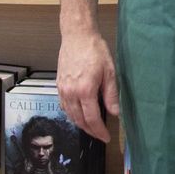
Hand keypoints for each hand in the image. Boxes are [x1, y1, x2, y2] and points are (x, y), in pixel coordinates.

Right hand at [58, 26, 120, 140]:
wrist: (77, 36)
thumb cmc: (95, 50)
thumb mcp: (110, 72)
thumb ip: (111, 95)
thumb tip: (115, 113)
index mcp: (85, 90)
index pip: (92, 119)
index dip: (99, 131)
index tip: (106, 137)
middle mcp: (71, 93)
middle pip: (79, 120)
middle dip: (91, 131)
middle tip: (100, 135)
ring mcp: (63, 90)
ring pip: (70, 115)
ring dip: (81, 124)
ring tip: (92, 128)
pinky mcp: (58, 86)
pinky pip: (64, 107)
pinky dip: (72, 115)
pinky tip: (79, 115)